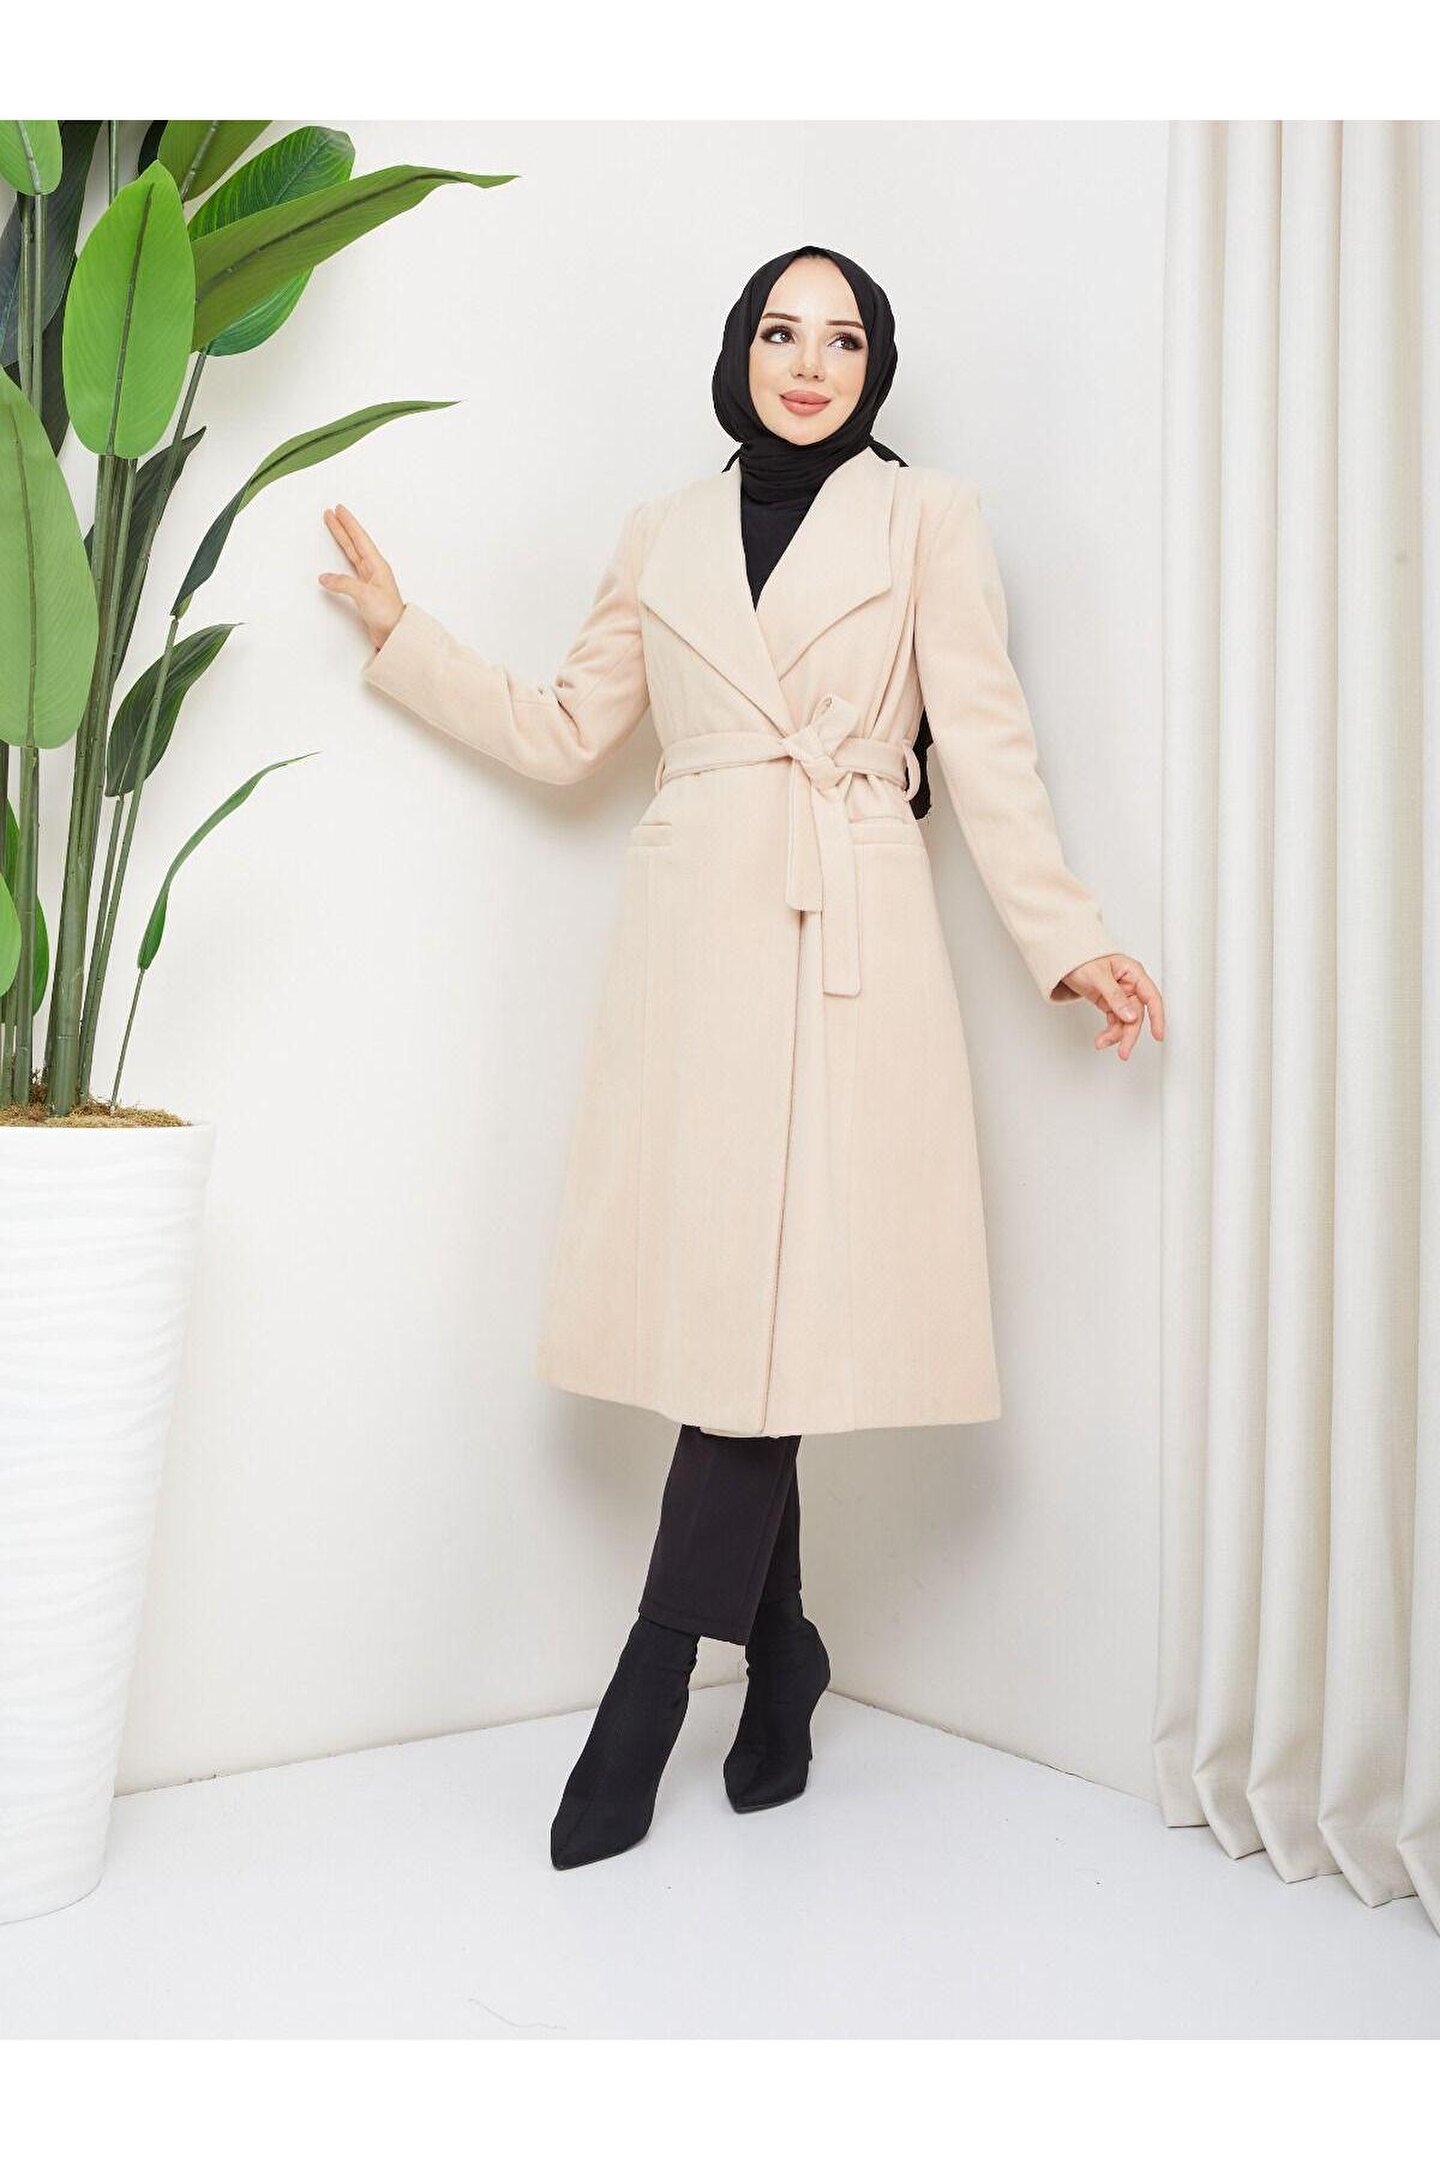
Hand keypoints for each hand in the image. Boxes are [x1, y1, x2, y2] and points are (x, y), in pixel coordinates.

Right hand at [318, 502, 403, 649]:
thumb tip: (325, 577)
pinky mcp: (364, 591)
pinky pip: (349, 569)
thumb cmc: (388, 614)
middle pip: (355, 542)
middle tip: (331, 513)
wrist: (395, 634)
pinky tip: (334, 562)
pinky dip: (340, 561)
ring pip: (352, 553)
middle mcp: (374, 570)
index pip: (360, 538)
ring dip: (342, 540)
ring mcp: (369, 580)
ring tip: (333, 527)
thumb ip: (344, 584)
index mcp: (377, 566)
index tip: (339, 510)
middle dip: (342, 527)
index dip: (349, 523)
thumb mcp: (365, 595)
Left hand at [1061, 953, 1163, 1060]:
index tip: (1158, 1034)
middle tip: (1124, 1051)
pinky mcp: (1110, 1003)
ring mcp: (1120, 996)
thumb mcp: (1097, 976)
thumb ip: (1115, 996)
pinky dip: (1109, 1032)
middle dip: (1129, 1034)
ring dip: (1115, 1035)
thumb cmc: (1081, 958)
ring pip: (1125, 1021)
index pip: (1151, 997)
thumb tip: (1131, 1015)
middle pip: (1137, 1015)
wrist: (1063, 959)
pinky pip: (1115, 1022)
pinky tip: (1102, 1039)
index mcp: (1133, 973)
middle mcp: (1129, 985)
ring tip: (1101, 1043)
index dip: (1157, 1016)